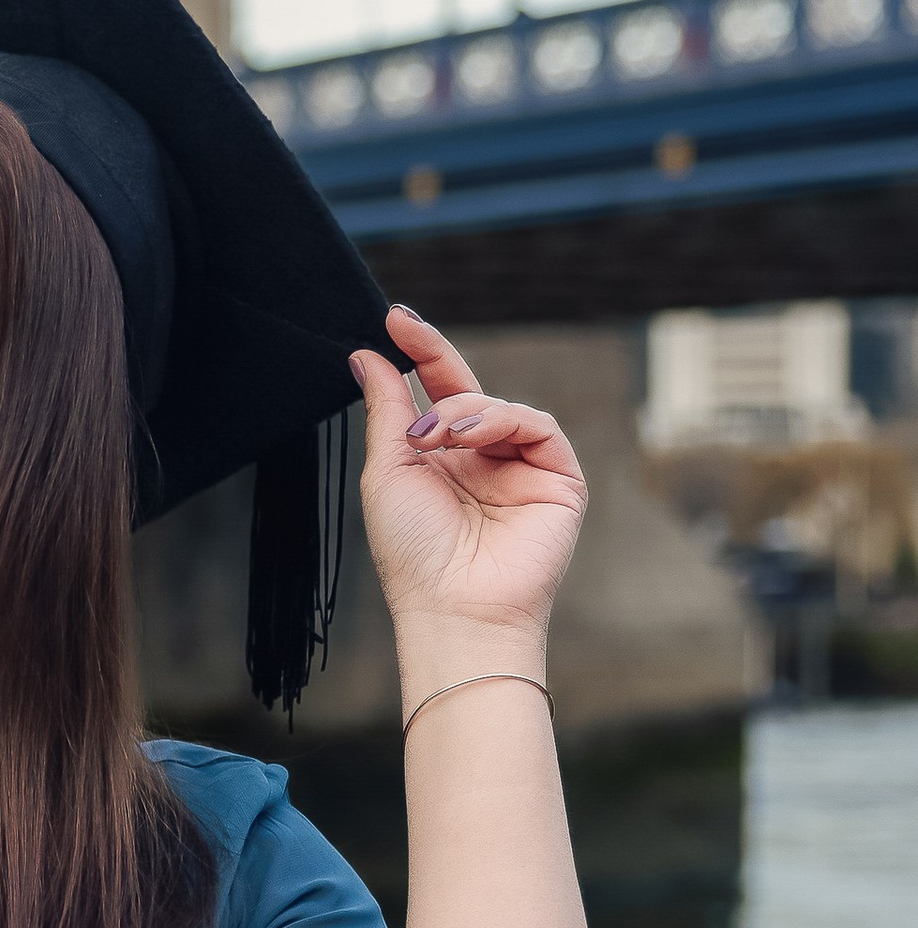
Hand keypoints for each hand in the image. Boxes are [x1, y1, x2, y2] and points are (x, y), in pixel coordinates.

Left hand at [350, 304, 587, 662]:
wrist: (454, 606)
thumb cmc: (414, 553)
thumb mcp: (387, 471)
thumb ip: (387, 411)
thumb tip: (368, 357)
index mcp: (439, 463)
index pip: (433, 396)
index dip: (419, 355)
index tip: (392, 320)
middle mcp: (481, 463)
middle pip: (468, 390)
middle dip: (436, 355)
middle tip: (405, 331)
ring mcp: (520, 469)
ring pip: (498, 406)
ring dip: (461, 407)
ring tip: (434, 435)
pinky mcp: (558, 479)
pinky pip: (537, 425)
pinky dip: (502, 418)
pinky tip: (470, 435)